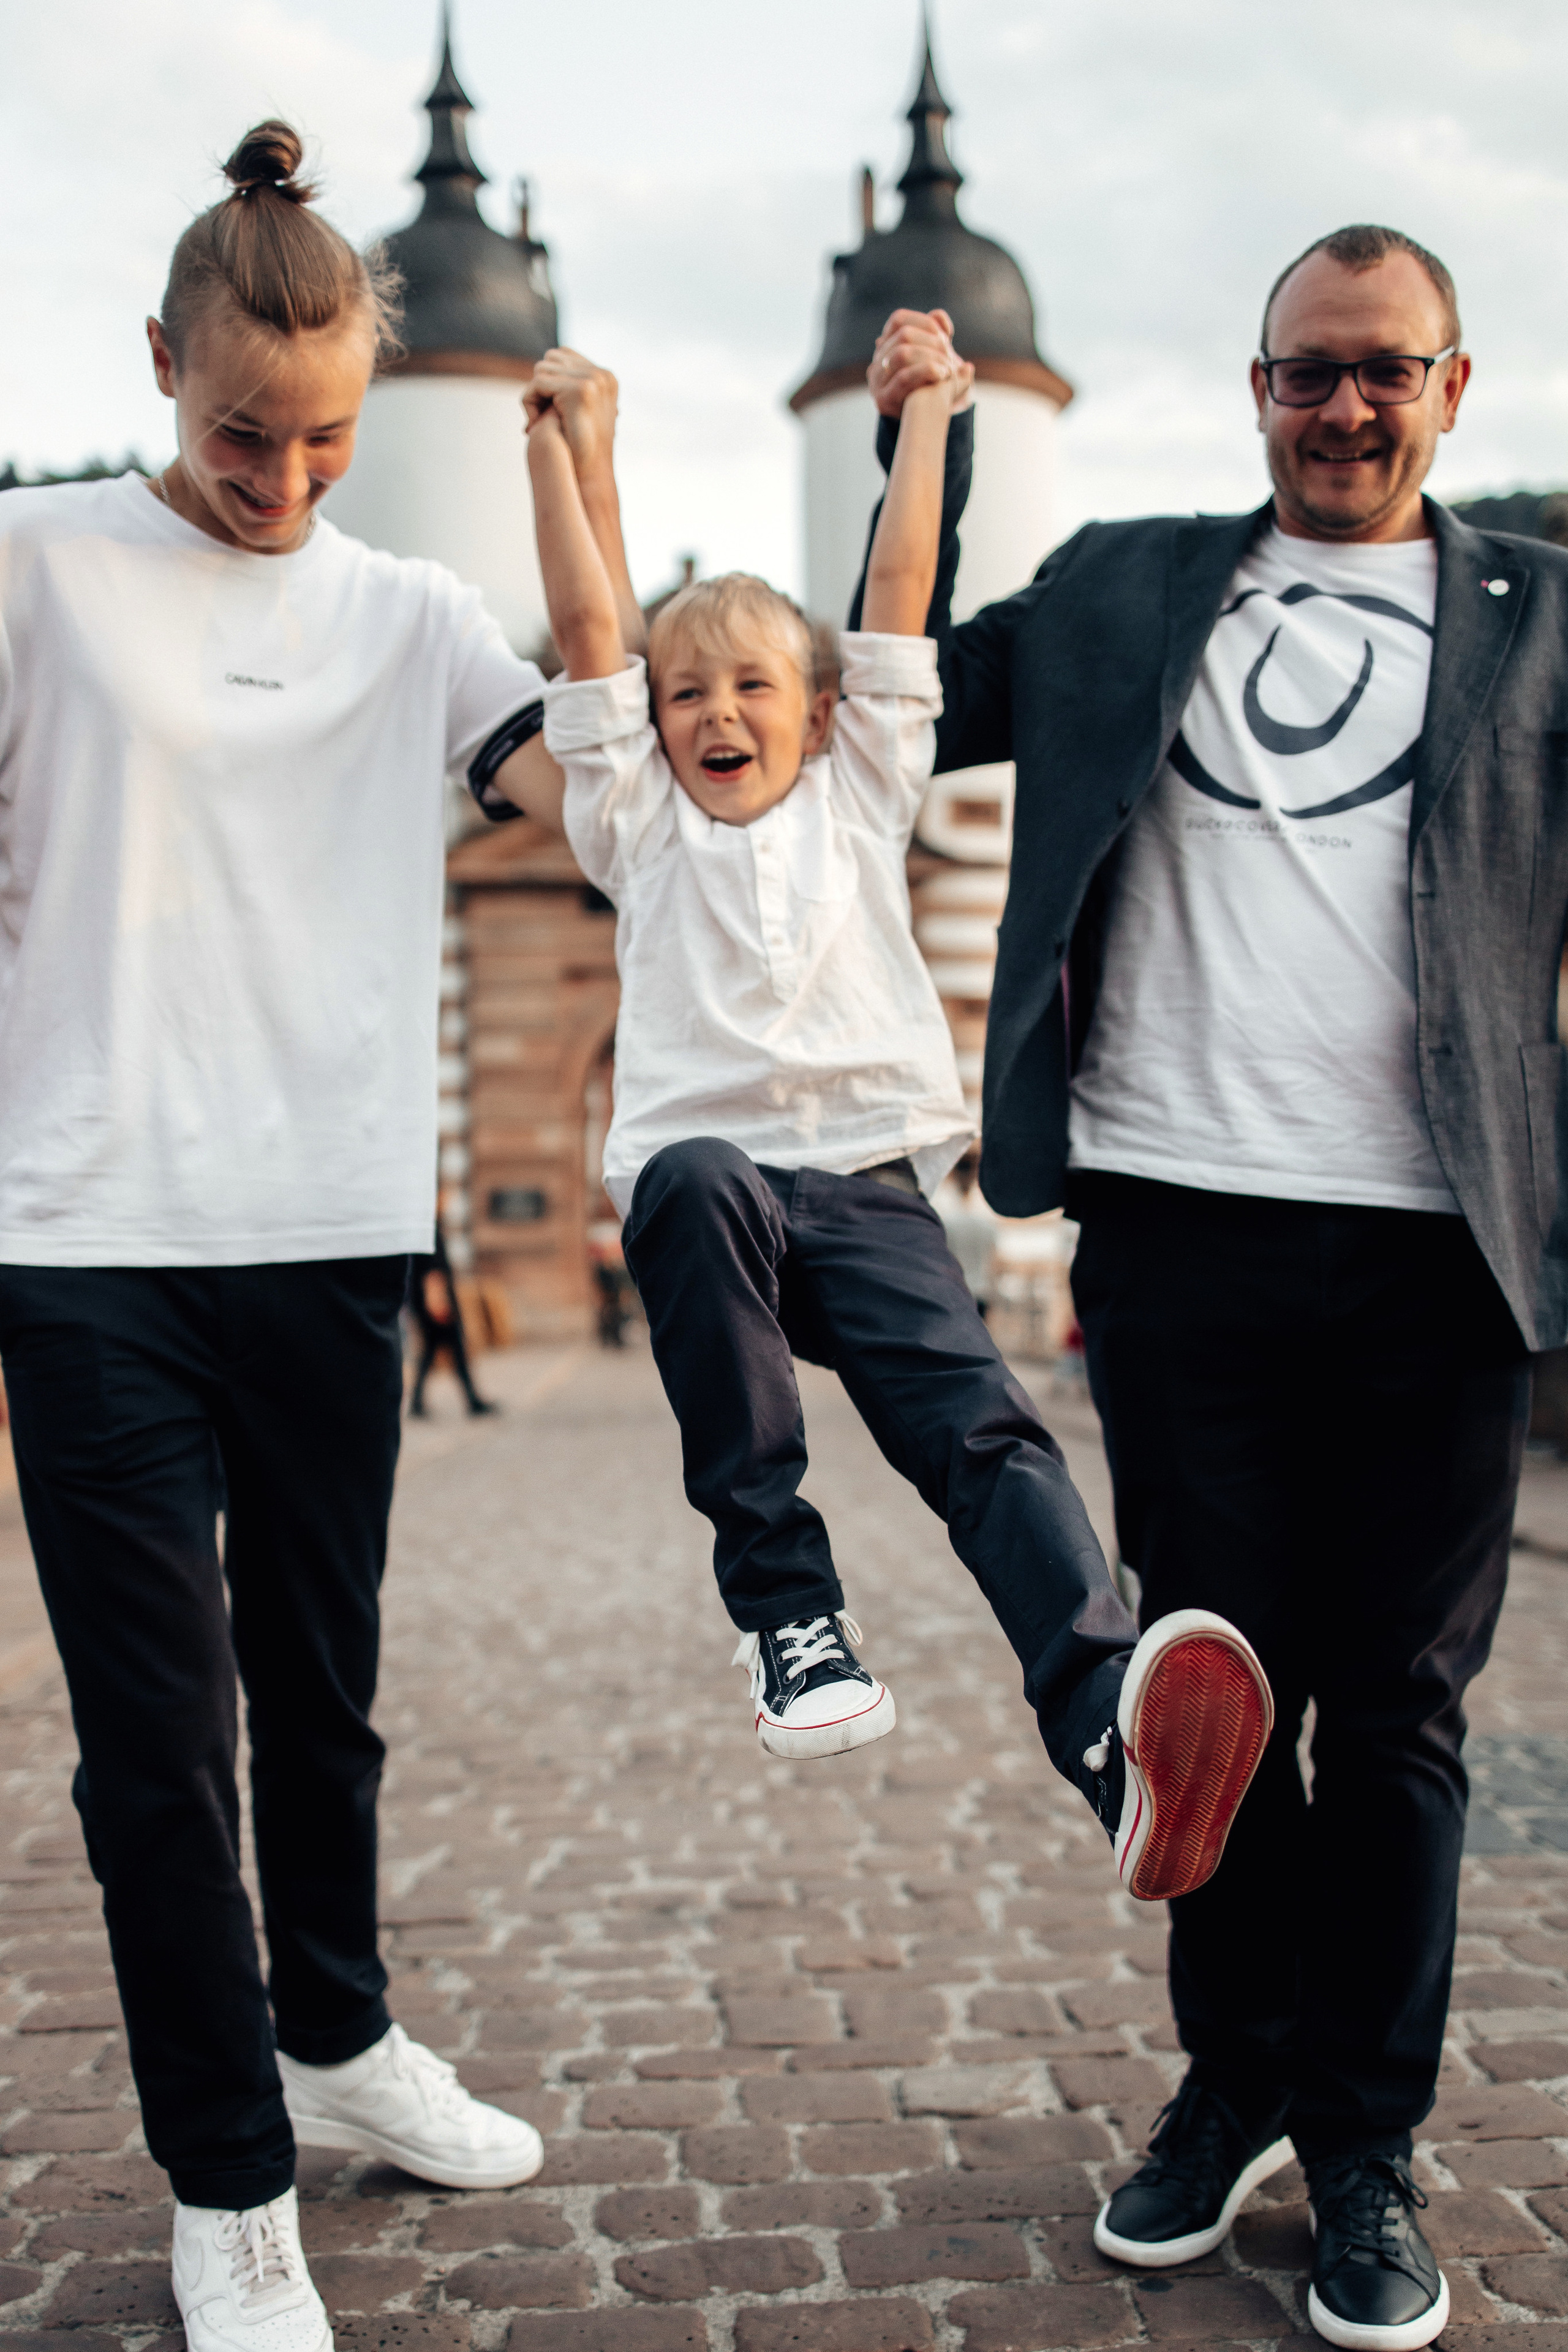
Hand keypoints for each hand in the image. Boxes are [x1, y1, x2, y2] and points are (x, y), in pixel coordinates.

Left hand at [523, 348, 619, 476]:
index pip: (564, 355)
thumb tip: (549, 366)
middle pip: (553, 358)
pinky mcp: (579, 391)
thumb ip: (570, 388)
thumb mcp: (581, 412)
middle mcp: (603, 375)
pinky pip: (538, 383)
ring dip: (534, 395)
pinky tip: (533, 425)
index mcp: (607, 377)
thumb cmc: (581, 451)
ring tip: (537, 422)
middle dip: (542, 384)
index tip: (548, 408)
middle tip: (539, 416)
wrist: (589, 478)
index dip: (550, 378)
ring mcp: (593, 381)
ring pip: (543, 369)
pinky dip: (529, 402)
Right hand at [868, 308, 965, 417]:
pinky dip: (926, 371)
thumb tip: (939, 316)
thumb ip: (938, 333)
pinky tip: (943, 375)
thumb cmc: (933, 384)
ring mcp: (876, 381)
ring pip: (902, 354)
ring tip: (948, 367)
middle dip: (932, 342)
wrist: (926, 423)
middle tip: (950, 355)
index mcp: (886, 346)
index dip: (924, 322)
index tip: (947, 334)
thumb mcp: (938, 356)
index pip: (899, 319)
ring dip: (930, 357)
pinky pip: (903, 378)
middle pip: (903, 334)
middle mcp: (877, 361)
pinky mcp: (883, 400)